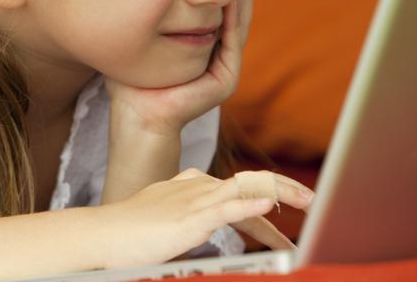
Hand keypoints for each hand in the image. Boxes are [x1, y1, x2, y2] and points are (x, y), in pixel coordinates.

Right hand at [98, 167, 313, 268]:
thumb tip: (202, 224)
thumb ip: (188, 216)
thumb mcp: (166, 217)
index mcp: (194, 186)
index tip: (283, 210)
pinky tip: (270, 204)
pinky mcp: (190, 216)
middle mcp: (199, 187)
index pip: (239, 189)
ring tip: (308, 199)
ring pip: (247, 189)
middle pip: (250, 183)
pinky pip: (227, 207)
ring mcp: (196, 199)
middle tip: (312, 198)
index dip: (265, 198)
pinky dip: (251, 203)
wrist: (104, 233)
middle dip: (284, 188)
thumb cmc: (130, 230)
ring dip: (281, 191)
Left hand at [104, 0, 253, 136]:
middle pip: (234, 13)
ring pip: (238, 23)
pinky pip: (231, 41)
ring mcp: (225, 70)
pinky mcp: (225, 81)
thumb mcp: (143, 39)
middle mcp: (218, 58)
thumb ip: (150, 16)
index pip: (219, 10)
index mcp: (204, 50)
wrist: (134, 116)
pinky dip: (232, 17)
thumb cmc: (132, 80)